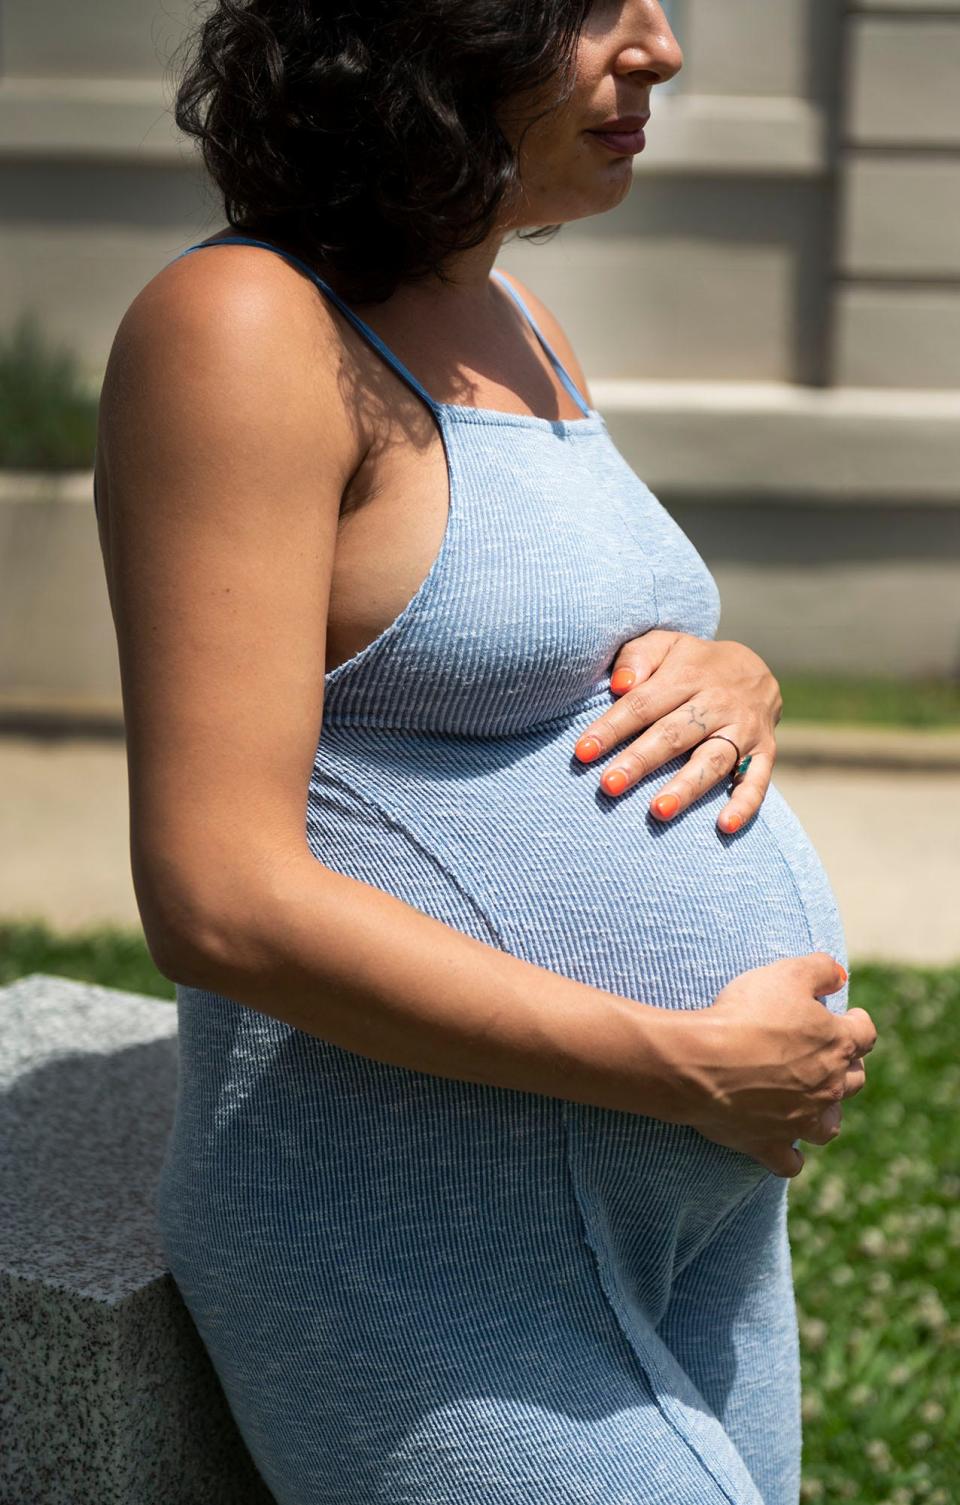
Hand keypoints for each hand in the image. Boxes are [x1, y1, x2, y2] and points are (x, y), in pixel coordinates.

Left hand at [573, 631, 781, 833]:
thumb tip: (620, 685)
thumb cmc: (692, 663)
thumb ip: (638, 657)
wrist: (755, 669)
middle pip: (674, 734)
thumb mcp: (665, 645)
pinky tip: (724, 826)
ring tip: (658, 810)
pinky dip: (744, 804)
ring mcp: (744, 729)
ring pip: (712, 760)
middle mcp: (717, 702)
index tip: (583, 752)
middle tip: (610, 785)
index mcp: (687, 675)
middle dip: (641, 761)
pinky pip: (757, 780)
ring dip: (686, 787)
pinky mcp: (765, 751)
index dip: (612, 728)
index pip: (643, 703)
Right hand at [674, 954, 876, 1177]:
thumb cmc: (745, 1014)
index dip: (858, 1023)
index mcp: (837, 1044)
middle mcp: (827, 1086)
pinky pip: (789, 1162)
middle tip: (828, 1054)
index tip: (850, 1017)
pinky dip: (790, 1156)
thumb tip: (839, 975)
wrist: (703, 1061)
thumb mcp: (787, 973)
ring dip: (827, 1113)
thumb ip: (820, 969)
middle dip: (846, 1065)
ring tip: (815, 1102)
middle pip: (854, 1080)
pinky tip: (785, 1147)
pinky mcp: (769, 1143)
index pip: (866, 1034)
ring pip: (829, 1125)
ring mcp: (800, 1120)